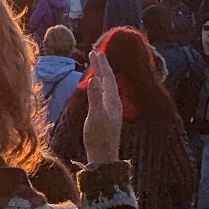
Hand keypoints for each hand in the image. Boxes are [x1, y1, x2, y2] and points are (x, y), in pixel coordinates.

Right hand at [82, 52, 122, 166]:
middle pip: (109, 80)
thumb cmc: (99, 137)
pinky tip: (97, 88)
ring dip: (101, 75)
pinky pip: (104, 94)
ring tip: (97, 66)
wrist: (104, 157)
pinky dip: (100, 85)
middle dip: (102, 66)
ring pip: (107, 86)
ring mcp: (112, 109)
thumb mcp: (95, 116)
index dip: (101, 64)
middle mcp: (114, 103)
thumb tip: (94, 78)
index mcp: (112, 100)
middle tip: (96, 53)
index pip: (107, 77)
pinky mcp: (108, 115)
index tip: (95, 52)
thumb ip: (95, 97)